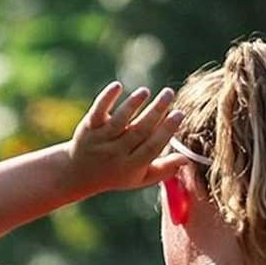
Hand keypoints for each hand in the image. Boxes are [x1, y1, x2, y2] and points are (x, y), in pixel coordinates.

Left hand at [65, 82, 187, 195]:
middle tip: (170, 93)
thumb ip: (164, 170)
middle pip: (138, 131)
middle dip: (156, 111)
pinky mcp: (88, 128)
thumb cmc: (116, 174)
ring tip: (146, 91)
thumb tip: (188, 159)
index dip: (166, 130)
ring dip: (133, 104)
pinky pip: (98, 112)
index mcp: (131, 167)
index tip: (179, 114)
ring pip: (119, 121)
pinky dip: (107, 98)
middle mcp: (115, 154)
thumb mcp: (139, 178)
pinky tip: (118, 86)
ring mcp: (100, 140)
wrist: (77, 174)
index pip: (152, 147)